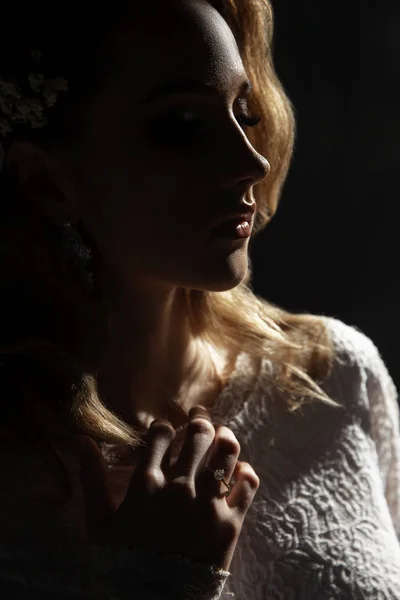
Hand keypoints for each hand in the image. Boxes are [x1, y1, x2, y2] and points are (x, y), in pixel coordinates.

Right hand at [98, 406, 258, 570]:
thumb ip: (92, 477)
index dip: (164, 425)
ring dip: (225, 435)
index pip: (162, 433)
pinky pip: (248, 483)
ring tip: (221, 434)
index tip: (166, 430)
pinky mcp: (231, 523)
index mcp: (147, 484)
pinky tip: (238, 470)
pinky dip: (246, 471)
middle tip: (198, 414)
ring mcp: (208, 504)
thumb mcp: (99, 522)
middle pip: (199, 433)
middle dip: (199, 417)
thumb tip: (82, 439)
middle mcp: (180, 487)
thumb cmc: (124, 562)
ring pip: (227, 450)